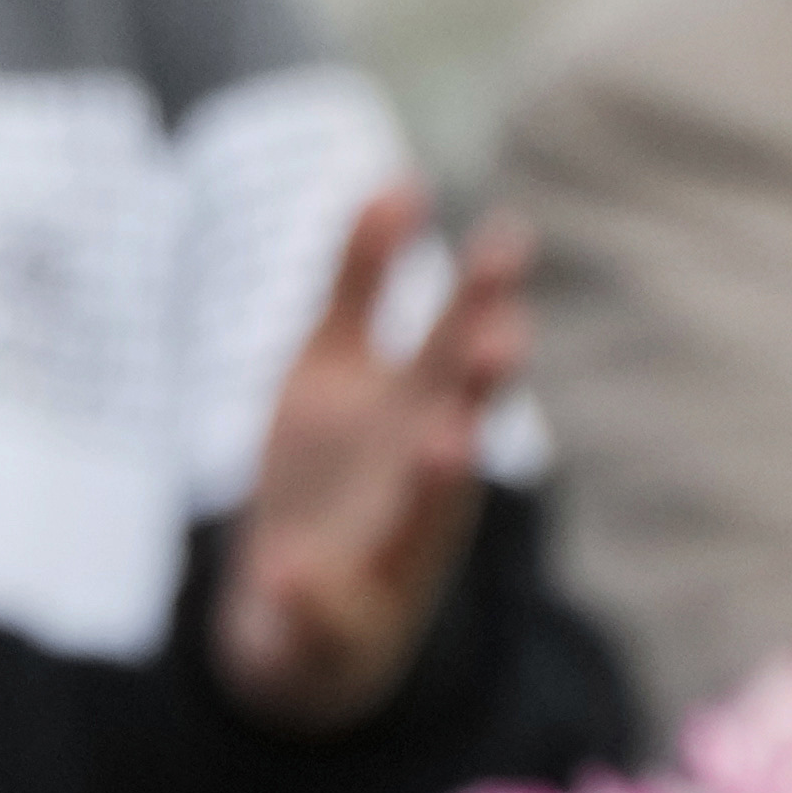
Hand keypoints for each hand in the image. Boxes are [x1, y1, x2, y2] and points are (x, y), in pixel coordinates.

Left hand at [214, 187, 526, 733]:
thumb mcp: (331, 364)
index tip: (504, 241)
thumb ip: (360, 278)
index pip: (457, 342)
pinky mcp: (340, 612)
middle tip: (498, 339)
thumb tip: (404, 180)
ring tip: (447, 445)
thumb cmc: (336, 467)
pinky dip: (310, 592)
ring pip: (422, 514)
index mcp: (422, 410)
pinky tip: (287, 573)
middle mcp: (422, 474)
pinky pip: (327, 604)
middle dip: (478, 382)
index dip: (481, 298)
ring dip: (437, 482)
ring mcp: (387, 548)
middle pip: (458, 417)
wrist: (301, 610)